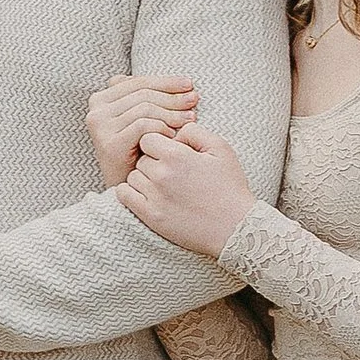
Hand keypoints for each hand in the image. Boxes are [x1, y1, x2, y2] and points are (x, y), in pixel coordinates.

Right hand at [86, 72, 197, 189]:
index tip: (189, 84)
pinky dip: (161, 128)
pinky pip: (142, 125)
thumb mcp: (142, 120)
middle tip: (194, 101)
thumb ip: (151, 99)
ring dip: (171, 113)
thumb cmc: (140, 153)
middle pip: (143, 94)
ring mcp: (100, 127)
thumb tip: (185, 83)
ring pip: (144, 108)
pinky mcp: (109, 143)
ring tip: (190, 119)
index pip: (139, 82)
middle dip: (172, 97)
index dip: (166, 82)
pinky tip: (174, 136)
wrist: (131, 190)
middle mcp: (96, 110)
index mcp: (101, 99)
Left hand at [121, 122, 253, 260]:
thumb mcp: (220, 149)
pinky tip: (147, 194)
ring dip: (143, 177)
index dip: (158, 143)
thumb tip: (174, 132)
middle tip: (171, 172)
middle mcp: (161, 175)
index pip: (147, 138)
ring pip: (132, 176)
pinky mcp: (150, 216)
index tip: (170, 153)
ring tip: (163, 185)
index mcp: (177, 156)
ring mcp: (154, 197)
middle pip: (140, 158)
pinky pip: (124, 195)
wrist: (235, 227)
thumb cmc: (230, 187)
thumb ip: (194, 132)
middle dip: (152, 161)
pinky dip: (130, 192)